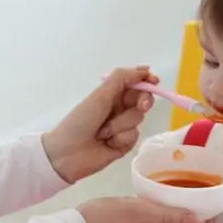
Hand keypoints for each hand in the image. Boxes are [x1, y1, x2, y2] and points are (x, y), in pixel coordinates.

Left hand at [41, 66, 157, 183]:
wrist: (68, 152)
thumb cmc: (81, 119)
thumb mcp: (100, 94)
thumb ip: (122, 78)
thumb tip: (145, 69)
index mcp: (111, 93)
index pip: (136, 83)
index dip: (146, 81)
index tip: (154, 82)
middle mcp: (118, 108)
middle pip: (143, 100)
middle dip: (142, 102)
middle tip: (140, 106)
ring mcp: (122, 126)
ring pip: (138, 119)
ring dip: (121, 124)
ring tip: (103, 131)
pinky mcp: (124, 144)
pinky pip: (134, 136)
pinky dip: (121, 138)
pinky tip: (108, 143)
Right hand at [78, 196, 212, 222]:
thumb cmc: (105, 217)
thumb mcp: (137, 211)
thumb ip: (166, 216)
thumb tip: (197, 220)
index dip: (208, 222)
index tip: (220, 209)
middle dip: (200, 222)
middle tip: (211, 204)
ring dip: (186, 222)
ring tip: (194, 205)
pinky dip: (171, 221)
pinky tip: (167, 209)